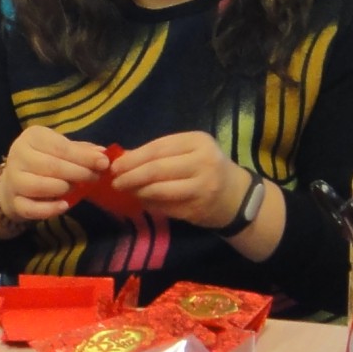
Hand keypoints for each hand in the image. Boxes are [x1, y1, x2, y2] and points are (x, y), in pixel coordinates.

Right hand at [0, 125, 111, 225]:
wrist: (14, 182)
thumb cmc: (44, 161)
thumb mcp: (61, 149)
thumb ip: (81, 151)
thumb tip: (103, 153)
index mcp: (32, 137)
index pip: (60, 147)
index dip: (83, 156)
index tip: (104, 163)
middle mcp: (18, 155)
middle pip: (51, 166)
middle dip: (78, 173)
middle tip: (95, 178)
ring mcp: (13, 180)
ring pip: (38, 186)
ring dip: (63, 188)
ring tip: (76, 188)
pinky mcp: (13, 202)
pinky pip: (31, 208)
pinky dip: (49, 209)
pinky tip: (65, 206)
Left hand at [106, 132, 244, 228]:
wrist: (237, 196)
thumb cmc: (207, 168)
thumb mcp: (189, 152)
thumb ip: (159, 153)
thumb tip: (123, 157)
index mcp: (198, 142)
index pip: (158, 148)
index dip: (133, 158)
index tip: (115, 166)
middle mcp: (203, 162)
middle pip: (157, 169)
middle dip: (131, 176)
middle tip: (115, 182)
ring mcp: (202, 187)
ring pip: (159, 190)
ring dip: (138, 192)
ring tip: (127, 191)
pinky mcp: (198, 209)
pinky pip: (165, 206)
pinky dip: (149, 204)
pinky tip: (142, 201)